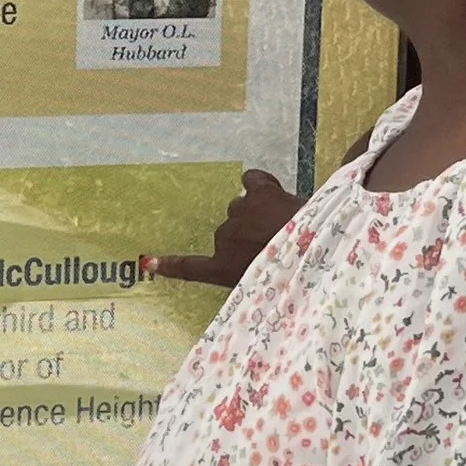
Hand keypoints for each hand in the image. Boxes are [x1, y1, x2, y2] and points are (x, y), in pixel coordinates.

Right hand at [148, 167, 302, 287]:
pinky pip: (251, 180)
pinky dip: (257, 183)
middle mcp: (225, 239)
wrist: (315, 250)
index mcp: (224, 268)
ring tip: (281, 222)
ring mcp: (240, 214)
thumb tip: (252, 270)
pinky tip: (265, 187)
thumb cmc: (294, 274)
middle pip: (230, 233)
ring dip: (256, 212)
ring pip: (242, 208)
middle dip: (247, 235)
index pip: (191, 268)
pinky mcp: (259, 192)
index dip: (170, 265)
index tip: (149, 263)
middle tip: (274, 243)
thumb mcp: (266, 286)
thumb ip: (252, 276)